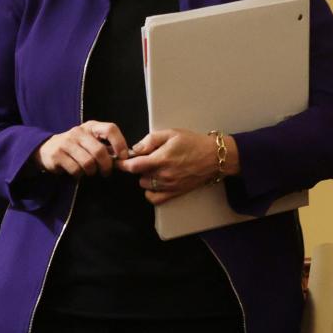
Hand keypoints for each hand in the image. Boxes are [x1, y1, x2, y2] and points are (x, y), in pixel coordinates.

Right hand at [33, 120, 128, 176]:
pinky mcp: (57, 154)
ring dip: (91, 172)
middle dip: (106, 166)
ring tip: (89, 171)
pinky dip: (79, 175)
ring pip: (88, 163)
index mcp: (91, 126)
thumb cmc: (75, 147)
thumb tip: (126, 157)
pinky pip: (75, 169)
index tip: (122, 157)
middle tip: (106, 172)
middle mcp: (78, 131)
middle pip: (100, 151)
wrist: (46, 149)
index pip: (110, 128)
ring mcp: (66, 142)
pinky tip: (76, 172)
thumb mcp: (90, 141)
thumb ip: (106, 147)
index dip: (120, 143)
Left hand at [117, 129, 238, 203]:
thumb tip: (135, 149)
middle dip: (138, 166)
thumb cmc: (193, 142)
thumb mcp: (171, 134)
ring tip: (154, 167)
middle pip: (138, 175)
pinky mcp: (175, 193)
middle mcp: (163, 175)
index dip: (122, 164)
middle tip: (146, 158)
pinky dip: (151, 192)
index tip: (118, 160)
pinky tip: (155, 182)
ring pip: (145, 185)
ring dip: (145, 177)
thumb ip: (151, 140)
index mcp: (161, 159)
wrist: (214, 157)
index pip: (134, 166)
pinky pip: (155, 198)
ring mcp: (169, 186)